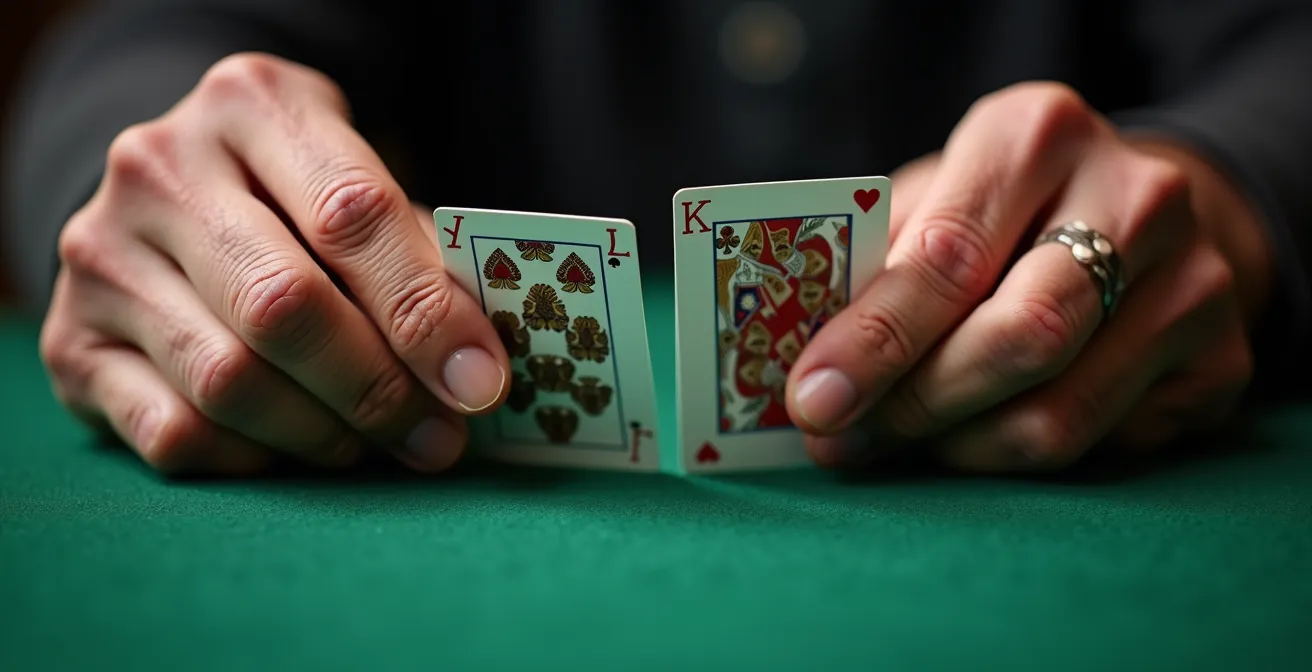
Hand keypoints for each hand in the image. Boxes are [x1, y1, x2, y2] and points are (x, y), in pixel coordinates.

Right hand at [39, 53, 509, 475]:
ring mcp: (102, 255)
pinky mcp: (71, 343)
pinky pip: (176, 434)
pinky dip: (254, 460)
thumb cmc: (298, 198)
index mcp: (252, 105)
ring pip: (228, 380)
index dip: (425, 311)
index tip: (480, 380)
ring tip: (377, 446)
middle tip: (439, 438)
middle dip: (380, 389)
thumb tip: (475, 370)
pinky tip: (297, 448)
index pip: (352, 214)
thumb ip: (417, 261)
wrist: (171, 195)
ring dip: (326, 435)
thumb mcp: (359, 187)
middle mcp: (160, 168)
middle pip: (283, 306)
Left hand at [785, 82, 1270, 471]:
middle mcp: (1136, 195)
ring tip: (902, 445)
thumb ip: (876, 272)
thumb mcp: (933, 204)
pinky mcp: (1222, 364)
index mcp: (1038, 134)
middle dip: (914, 405)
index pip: (948, 255)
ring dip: (958, 448)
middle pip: (1019, 336)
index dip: (874, 339)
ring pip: (1059, 414)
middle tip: (843, 443)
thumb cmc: (1000, 213)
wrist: (1137, 212)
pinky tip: (979, 436)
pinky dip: (1018, 458)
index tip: (814, 400)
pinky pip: (1100, 448)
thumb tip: (807, 379)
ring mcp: (1196, 280)